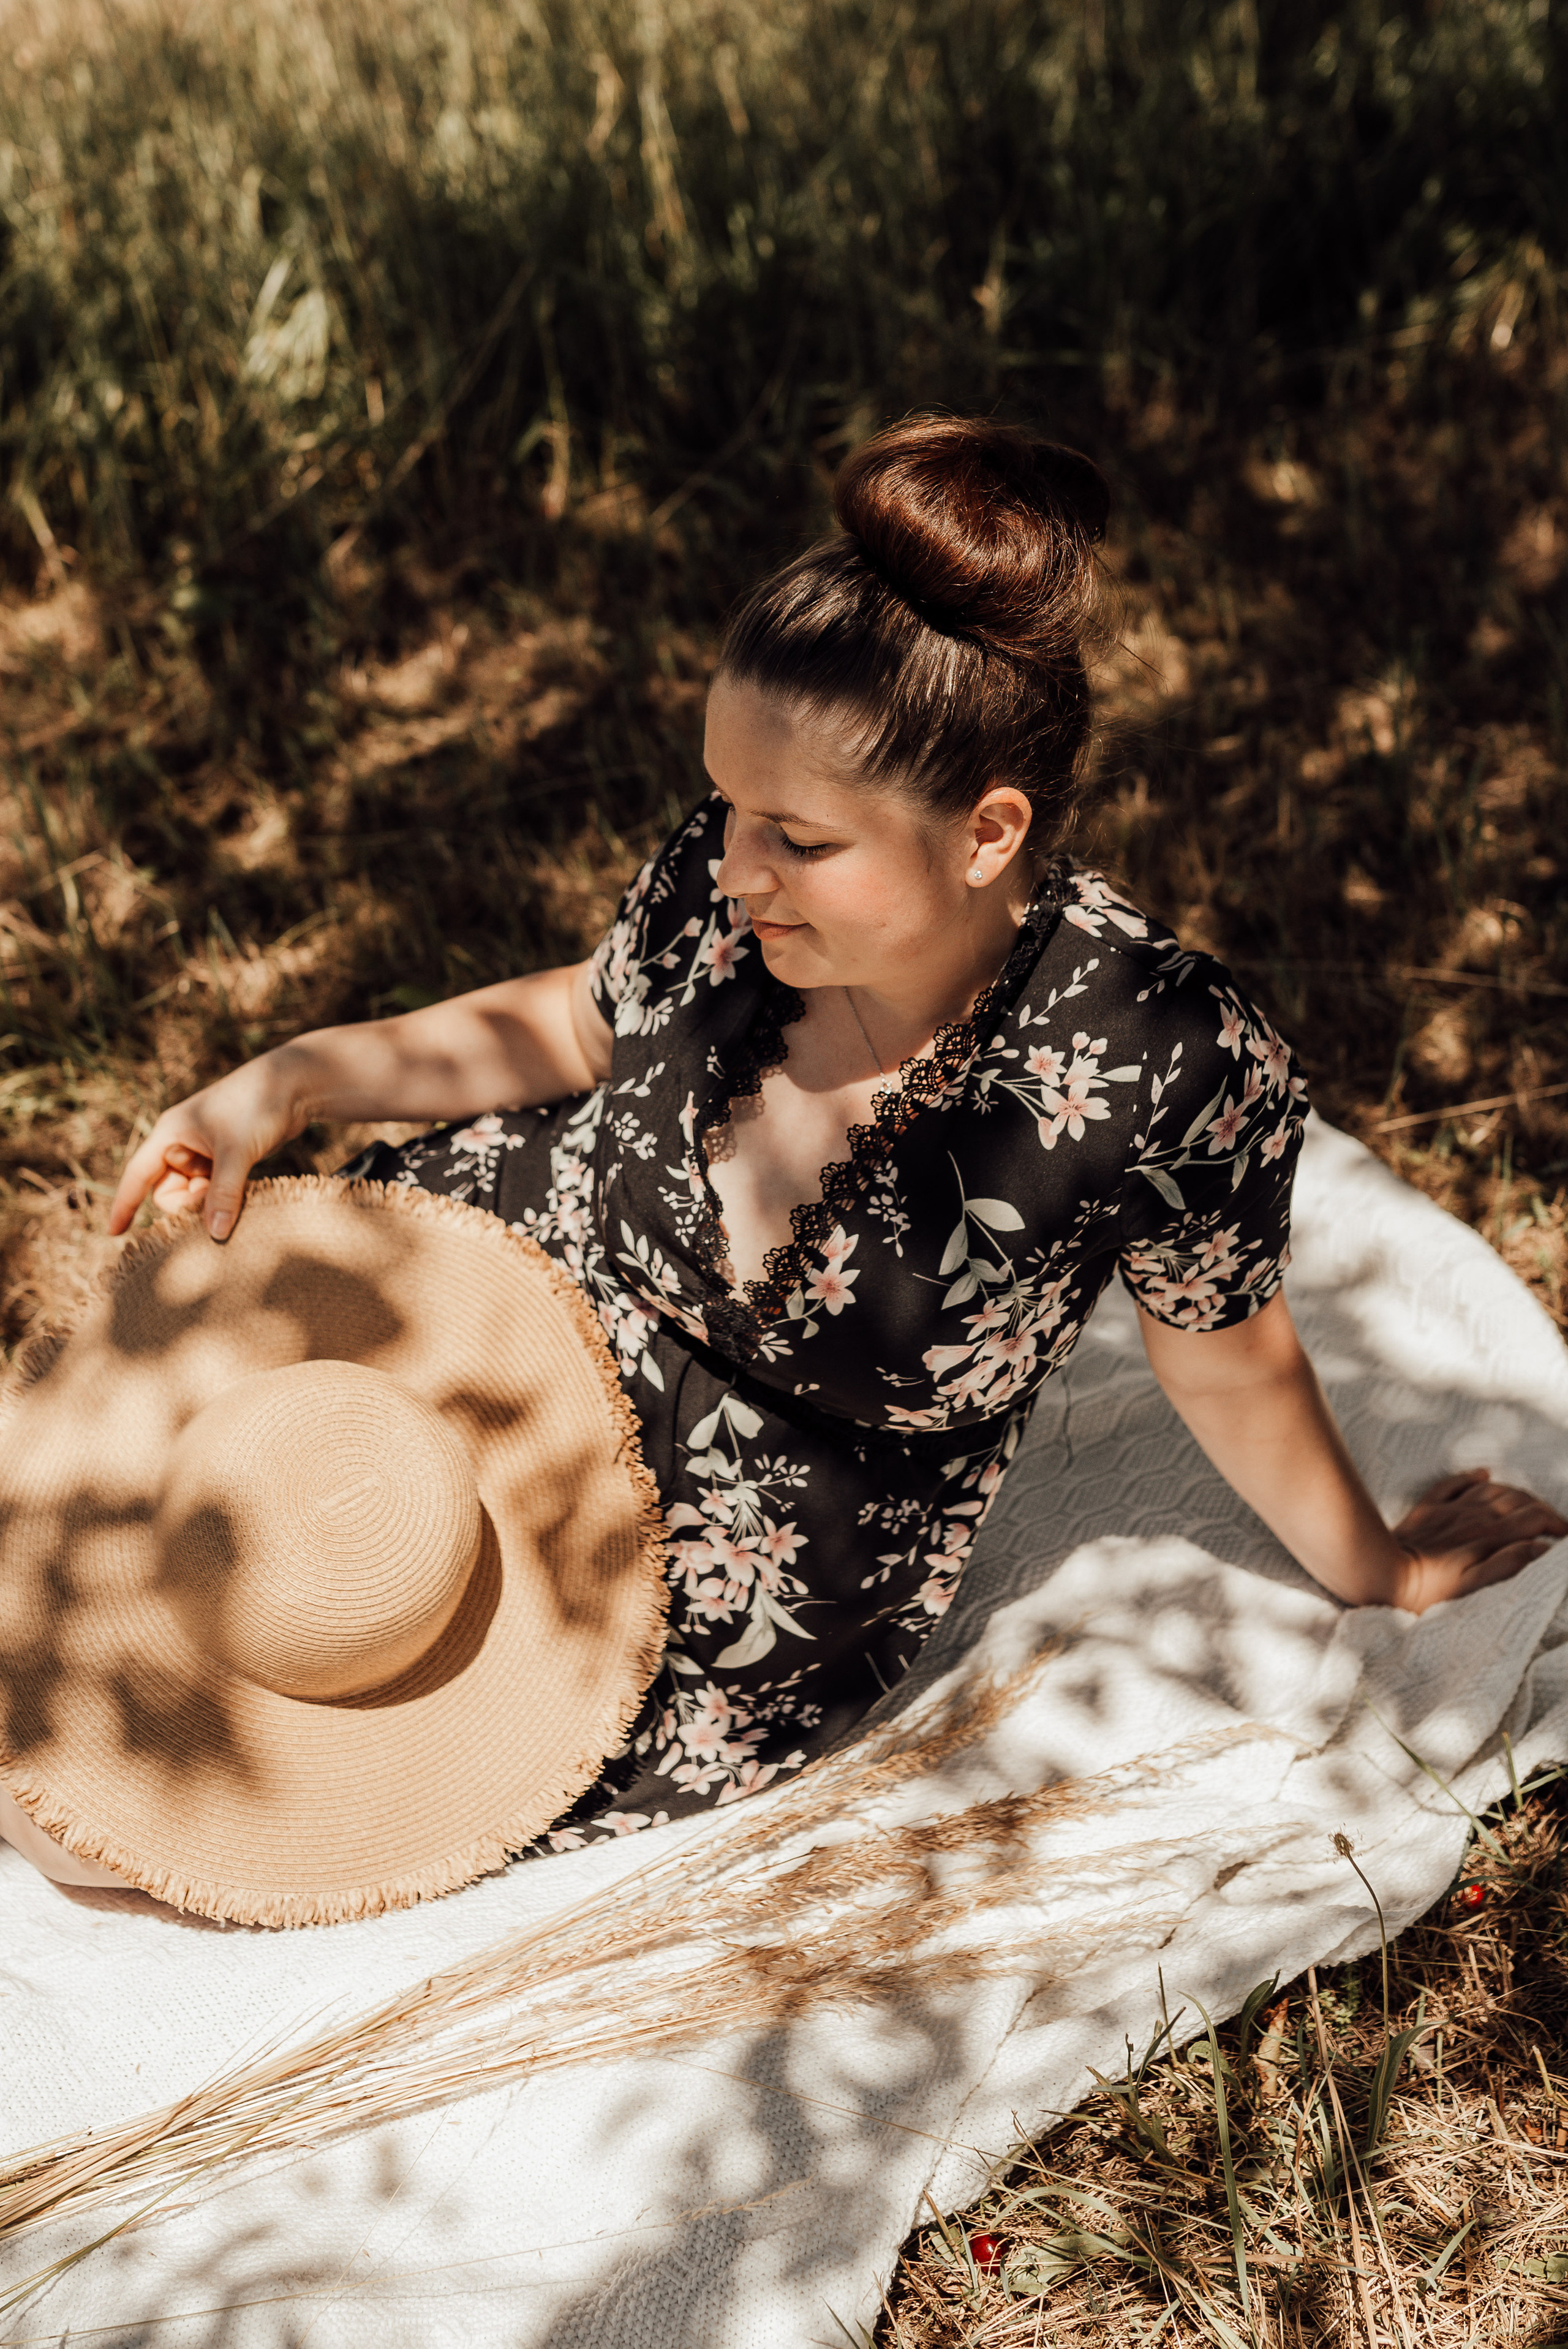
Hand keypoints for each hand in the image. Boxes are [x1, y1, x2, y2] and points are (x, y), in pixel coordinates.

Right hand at [108, 1049, 309, 1243]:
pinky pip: (214, 1188)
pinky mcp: (227, 1157)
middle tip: (214, 1196)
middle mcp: (182, 1141)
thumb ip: (225, 1193)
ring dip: (208, 1201)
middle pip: (168, 1190)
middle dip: (187, 1203)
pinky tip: (243, 1193)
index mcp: (170, 1132)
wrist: (295, 1085)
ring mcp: (205, 1150)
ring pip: (193, 1193)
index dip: (124, 1204)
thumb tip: (216, 1235)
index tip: (113, 1233)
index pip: (137, 1175)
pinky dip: (223, 1196)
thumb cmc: (258, 1106)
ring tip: (235, 1188)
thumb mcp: (237, 1151)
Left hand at [1390, 1467, 1567, 1613]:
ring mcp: (1450, 1508)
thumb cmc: (1428, 1589)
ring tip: (1529, 1503)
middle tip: (1554, 1522)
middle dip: (1541, 1508)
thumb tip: (1540, 1548)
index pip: (1532, 1519)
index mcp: (1488, 1534)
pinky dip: (1472, 1476)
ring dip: (1515, 1493)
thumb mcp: (1473, 1586)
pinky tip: (1483, 1473)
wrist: (1380, 1573)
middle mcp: (1472, 1515)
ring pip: (1492, 1488)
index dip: (1555, 1524)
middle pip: (1517, 1500)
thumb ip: (1508, 1565)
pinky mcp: (1428, 1508)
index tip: (1565, 1534)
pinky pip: (1453, 1483)